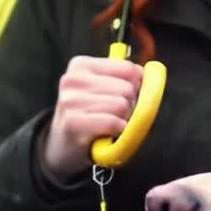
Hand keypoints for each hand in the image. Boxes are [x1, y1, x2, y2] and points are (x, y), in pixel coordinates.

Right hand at [41, 56, 143, 179]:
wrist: (61, 145)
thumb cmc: (87, 114)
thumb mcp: (100, 88)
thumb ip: (123, 77)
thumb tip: (149, 74)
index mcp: (81, 65)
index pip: (128, 68)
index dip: (136, 85)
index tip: (126, 95)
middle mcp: (73, 79)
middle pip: (127, 88)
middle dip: (129, 104)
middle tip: (114, 114)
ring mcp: (71, 100)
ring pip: (121, 105)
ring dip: (122, 119)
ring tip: (108, 123)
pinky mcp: (73, 122)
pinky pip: (113, 123)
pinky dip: (117, 131)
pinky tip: (107, 133)